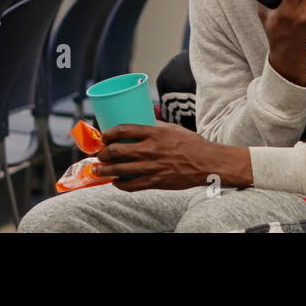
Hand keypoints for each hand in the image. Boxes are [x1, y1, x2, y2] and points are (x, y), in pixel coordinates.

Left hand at [92, 123, 251, 191]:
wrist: (207, 163)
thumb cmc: (191, 143)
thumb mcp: (172, 128)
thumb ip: (155, 125)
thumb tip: (143, 120)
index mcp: (153, 133)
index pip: (123, 129)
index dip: (108, 133)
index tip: (104, 136)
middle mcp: (149, 149)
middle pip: (116, 150)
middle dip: (103, 153)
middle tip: (100, 154)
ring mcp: (150, 167)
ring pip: (119, 169)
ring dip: (104, 170)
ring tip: (98, 170)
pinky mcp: (154, 182)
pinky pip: (131, 185)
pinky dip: (120, 184)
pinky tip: (116, 182)